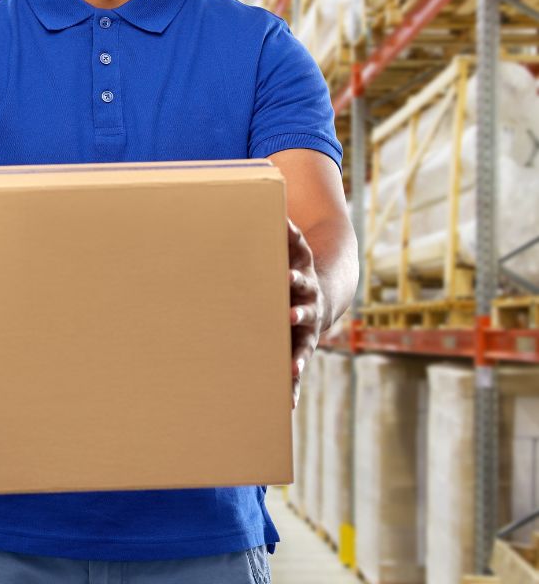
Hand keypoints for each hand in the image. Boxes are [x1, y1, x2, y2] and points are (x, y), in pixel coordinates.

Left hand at [288, 218, 323, 409]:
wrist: (322, 292)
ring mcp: (307, 331)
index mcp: (303, 282)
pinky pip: (297, 370)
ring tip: (292, 370)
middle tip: (288, 315)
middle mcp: (309, 308)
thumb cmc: (295, 266)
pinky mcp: (300, 350)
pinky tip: (287, 404)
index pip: (299, 278)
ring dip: (298, 356)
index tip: (285, 278)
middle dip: (297, 313)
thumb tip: (278, 195)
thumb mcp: (293, 246)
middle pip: (304, 311)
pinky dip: (292, 387)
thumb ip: (286, 229)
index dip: (293, 278)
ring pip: (303, 345)